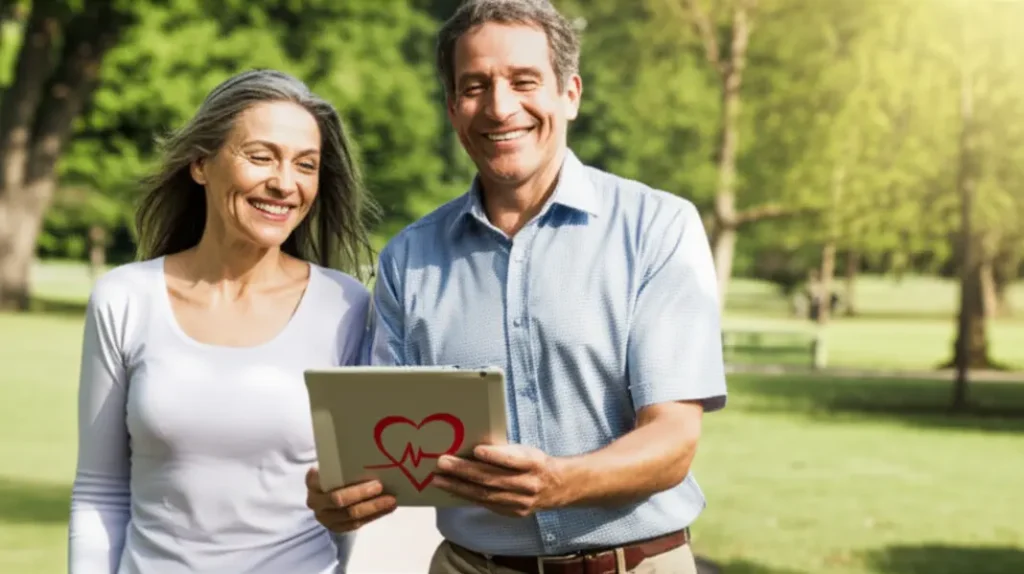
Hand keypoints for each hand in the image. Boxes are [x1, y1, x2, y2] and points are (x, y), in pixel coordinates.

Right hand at [305, 467, 396, 532]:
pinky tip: (387, 508)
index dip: (341, 477)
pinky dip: (374, 516)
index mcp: (312, 482)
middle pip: (339, 500)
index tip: (363, 474)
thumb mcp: (333, 468)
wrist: (325, 496)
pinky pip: (356, 525)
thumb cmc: (334, 477)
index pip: (326, 481)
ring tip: (391, 500)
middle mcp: (315, 501)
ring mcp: (324, 518)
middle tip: (380, 486)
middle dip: (361, 494)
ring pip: (350, 516)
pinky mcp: (336, 528)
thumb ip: (343, 465)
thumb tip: (373, 457)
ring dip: (373, 508)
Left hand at [432, 444, 568, 517]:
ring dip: (459, 487)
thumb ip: (505, 451)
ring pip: (486, 495)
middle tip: (442, 462)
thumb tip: (471, 448)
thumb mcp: (526, 451)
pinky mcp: (514, 513)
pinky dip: (468, 497)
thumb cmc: (534, 463)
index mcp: (534, 463)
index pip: (513, 460)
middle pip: (492, 479)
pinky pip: (487, 505)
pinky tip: (452, 490)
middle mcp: (528, 484)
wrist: (557, 487)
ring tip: (439, 479)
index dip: (495, 456)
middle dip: (464, 471)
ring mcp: (521, 502)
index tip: (476, 449)